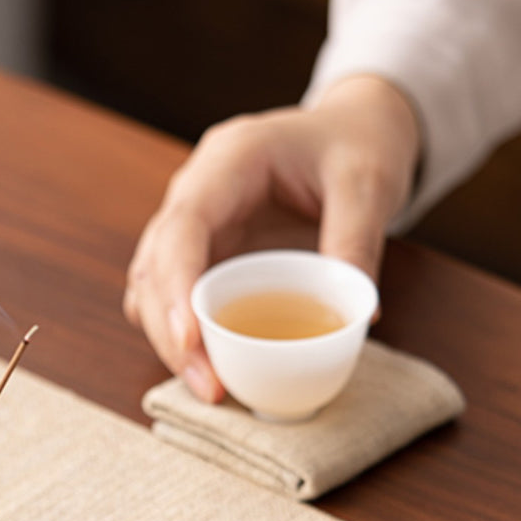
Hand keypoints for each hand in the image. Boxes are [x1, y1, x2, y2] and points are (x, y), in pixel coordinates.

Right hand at [123, 75, 420, 400]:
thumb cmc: (355, 146)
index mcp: (229, 161)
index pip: (182, 226)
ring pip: (150, 288)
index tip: (191, 340)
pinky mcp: (200, 254)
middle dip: (171, 334)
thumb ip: (358, 241)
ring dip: (169, 342)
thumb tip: (360, 315)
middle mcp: (194, 192)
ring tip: (210, 389)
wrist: (350, 131)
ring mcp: (192, 225)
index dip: (176, 286)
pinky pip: (171, 298)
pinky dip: (180, 336)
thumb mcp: (369, 185)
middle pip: (154, 267)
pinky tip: (208, 368)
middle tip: (209, 389)